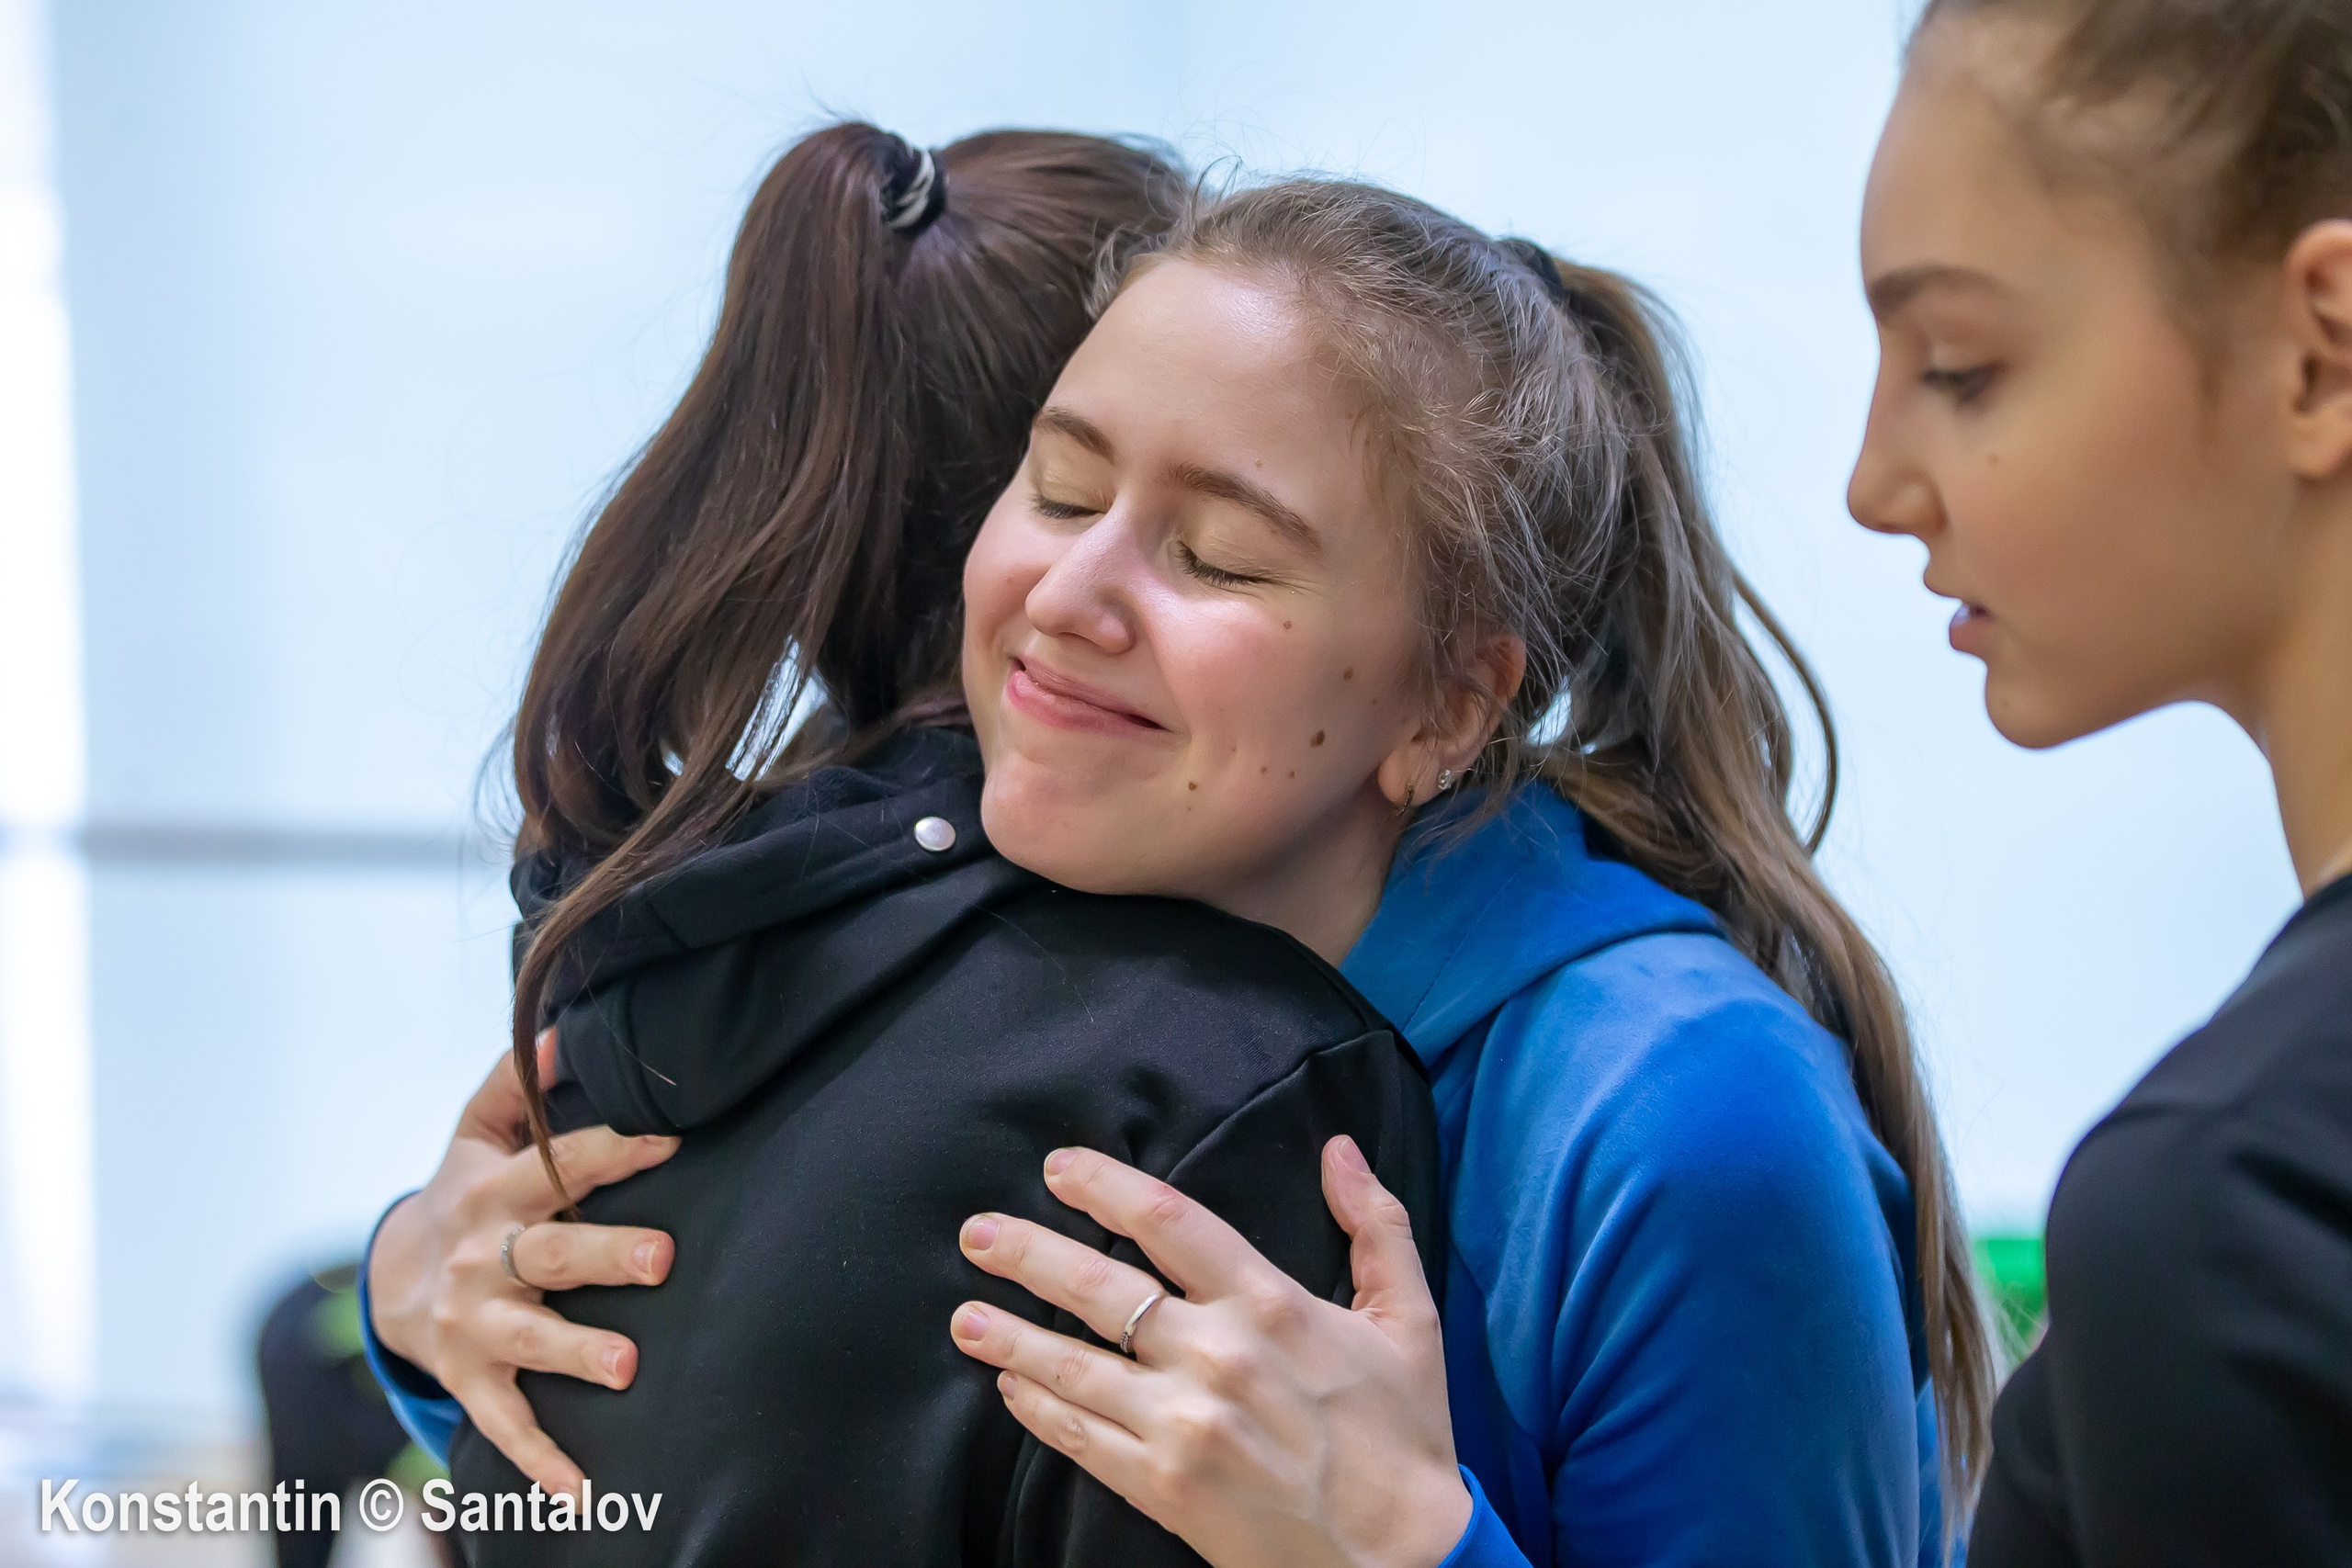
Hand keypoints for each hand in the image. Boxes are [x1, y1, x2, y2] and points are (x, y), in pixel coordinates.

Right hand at [367, 1031, 678, 1494]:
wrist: (388, 1278)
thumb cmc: (464, 1191)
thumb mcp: (477, 1131)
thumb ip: (516, 1080)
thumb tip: (566, 1030)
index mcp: (494, 1192)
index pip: (558, 1164)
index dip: (615, 1149)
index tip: (675, 1139)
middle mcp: (482, 1258)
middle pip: (549, 1255)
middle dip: (605, 1256)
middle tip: (663, 1259)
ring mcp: (473, 1324)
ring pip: (529, 1341)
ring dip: (578, 1355)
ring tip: (629, 1369)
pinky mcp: (470, 1379)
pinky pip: (505, 1425)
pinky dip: (540, 1463)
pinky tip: (583, 1491)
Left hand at [949, 1137, 1471, 1567]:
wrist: (1404, 1558)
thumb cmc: (1404, 1435)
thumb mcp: (1410, 1318)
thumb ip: (1375, 1225)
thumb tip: (1339, 1148)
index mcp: (1271, 1304)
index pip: (1169, 1222)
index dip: (1105, 1187)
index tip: (1058, 1170)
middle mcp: (1217, 1356)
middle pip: (1099, 1288)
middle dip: (1028, 1254)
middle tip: (977, 1233)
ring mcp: (1183, 1425)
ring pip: (1074, 1366)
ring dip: (1010, 1337)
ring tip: (964, 1315)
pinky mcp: (1165, 1487)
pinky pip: (1082, 1439)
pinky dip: (1038, 1411)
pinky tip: (1009, 1387)